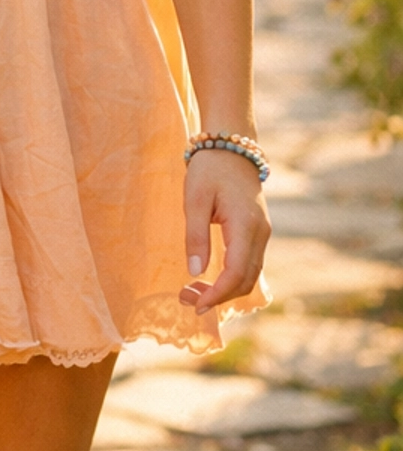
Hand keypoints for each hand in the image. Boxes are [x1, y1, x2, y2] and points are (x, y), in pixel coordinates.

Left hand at [179, 148, 269, 314]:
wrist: (232, 146)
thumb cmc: (210, 169)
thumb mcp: (195, 199)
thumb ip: (196, 236)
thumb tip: (195, 272)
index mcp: (246, 226)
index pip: (236, 273)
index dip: (217, 294)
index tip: (196, 304)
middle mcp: (260, 234)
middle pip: (246, 280)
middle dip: (219, 296)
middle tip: (188, 301)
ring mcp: (262, 233)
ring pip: (250, 274)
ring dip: (225, 289)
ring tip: (194, 292)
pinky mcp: (257, 232)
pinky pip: (249, 264)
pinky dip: (232, 278)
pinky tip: (211, 280)